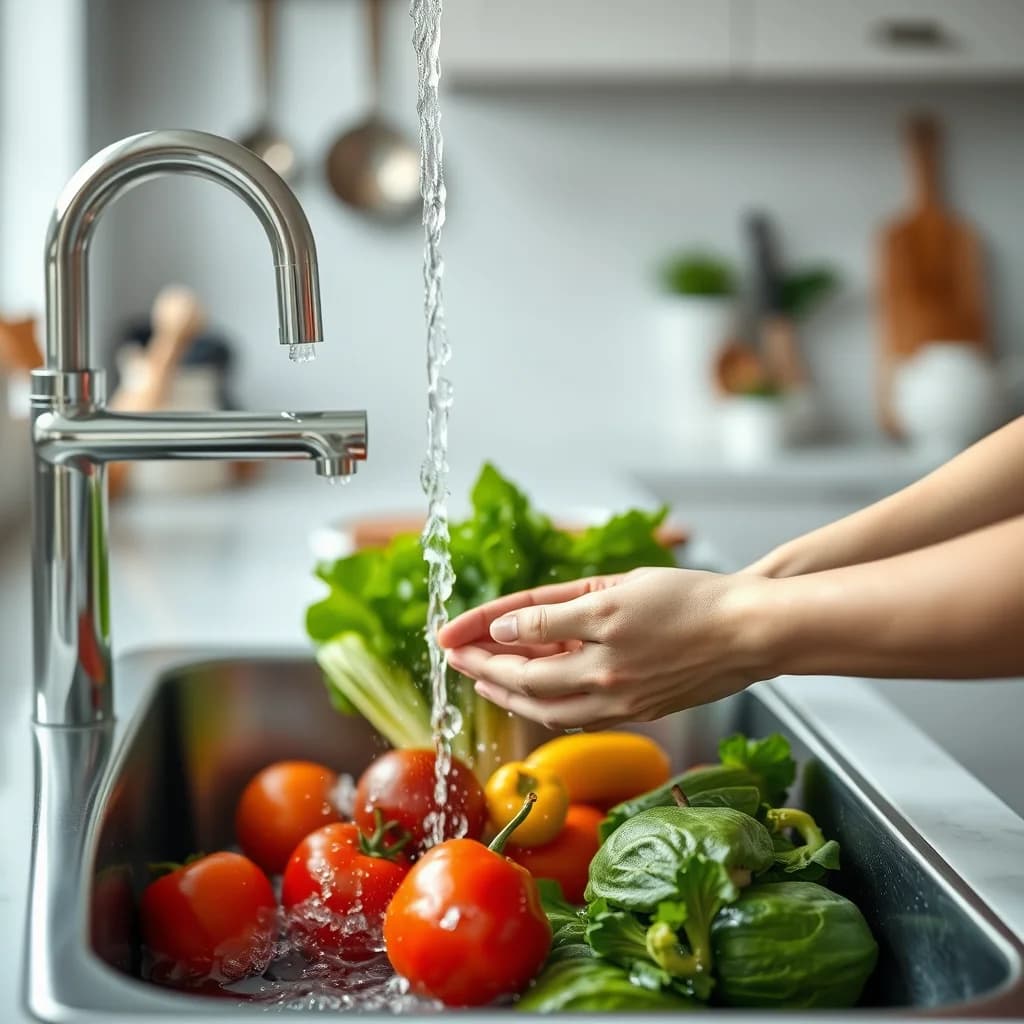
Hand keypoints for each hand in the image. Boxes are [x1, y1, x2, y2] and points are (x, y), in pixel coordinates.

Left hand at [438, 567, 772, 730]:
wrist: (751, 631)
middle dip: (484, 669)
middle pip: (526, 682)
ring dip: (510, 693)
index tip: (449, 633)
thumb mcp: (615, 591)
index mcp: (596, 644)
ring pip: (549, 705)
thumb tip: (503, 632)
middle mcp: (603, 682)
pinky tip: (535, 693)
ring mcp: (622, 703)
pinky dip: (549, 704)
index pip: (520, 643)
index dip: (481, 635)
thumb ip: (554, 613)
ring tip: (484, 679)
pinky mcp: (640, 712)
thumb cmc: (690, 600)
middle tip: (455, 657)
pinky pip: (579, 713)